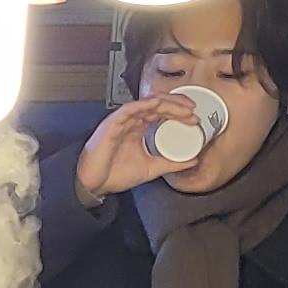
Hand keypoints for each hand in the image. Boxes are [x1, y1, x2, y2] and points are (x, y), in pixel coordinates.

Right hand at [74, 91, 195, 203]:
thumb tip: (192, 160)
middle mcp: (132, 121)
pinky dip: (144, 104)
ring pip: (147, 103)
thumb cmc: (114, 174)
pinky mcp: (113, 123)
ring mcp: (122, 121)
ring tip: (184, 109)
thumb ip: (171, 164)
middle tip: (194, 111)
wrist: (93, 184)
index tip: (194, 118)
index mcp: (139, 128)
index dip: (179, 112)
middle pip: (158, 104)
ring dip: (167, 104)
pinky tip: (158, 105)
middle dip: (178, 105)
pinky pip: (129, 108)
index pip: (162, 113)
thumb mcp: (151, 169)